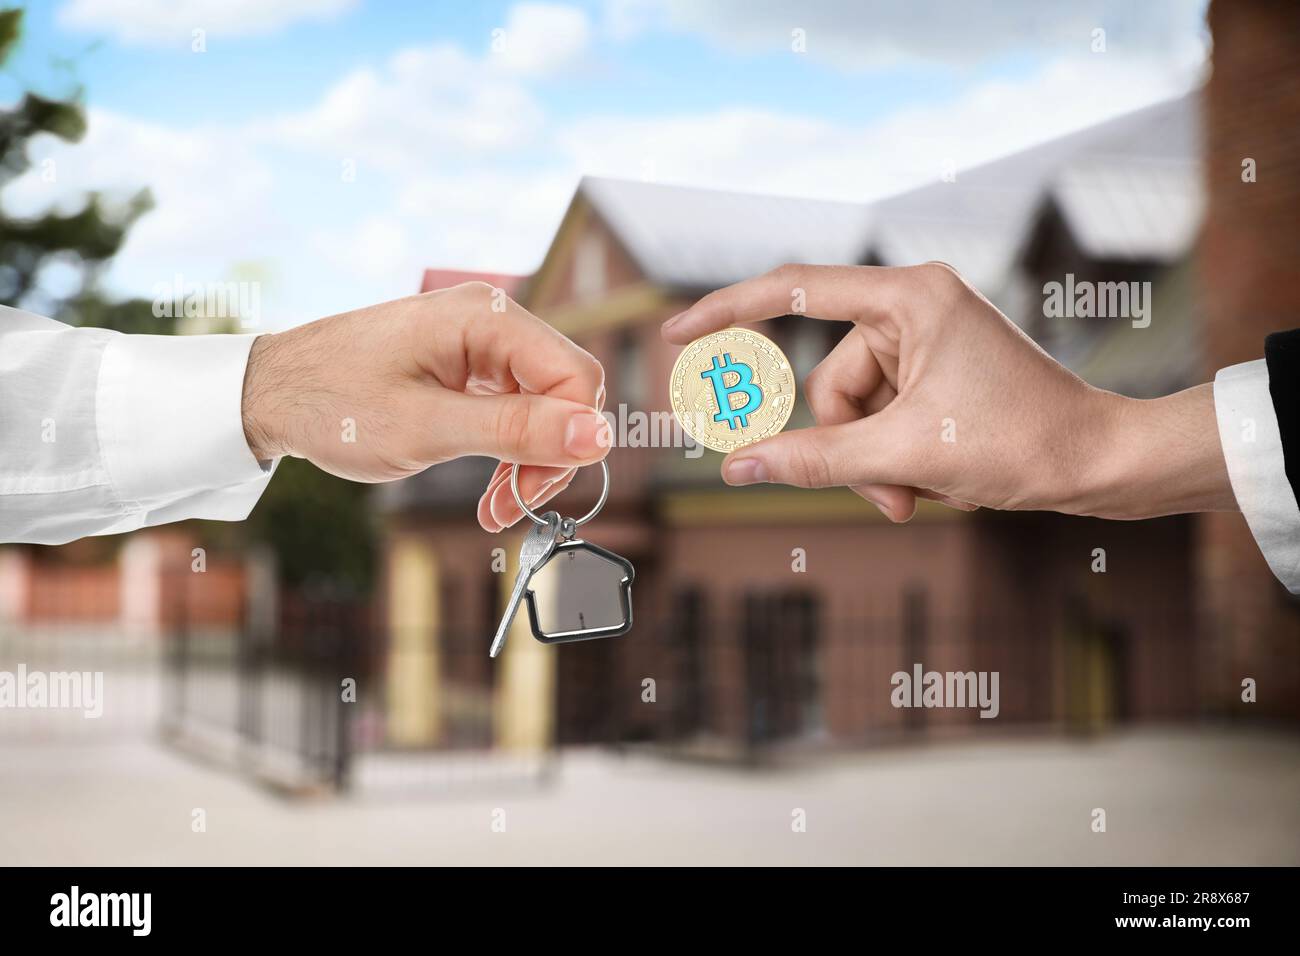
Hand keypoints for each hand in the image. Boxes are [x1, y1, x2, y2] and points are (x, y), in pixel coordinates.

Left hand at [241, 282, 609, 530]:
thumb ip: (515, 431)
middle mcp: (490, 318)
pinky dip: (507, 450)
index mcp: (486, 316)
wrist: (268, 392)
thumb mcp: (427, 429)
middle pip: (565, 392)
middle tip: (510, 507)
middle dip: (548, 456)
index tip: (535, 493)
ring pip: (542, 405)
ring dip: (528, 461)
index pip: (575, 376)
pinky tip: (489, 487)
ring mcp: (478, 340)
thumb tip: (597, 437)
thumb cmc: (333, 403)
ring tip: (495, 508)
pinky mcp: (465, 364)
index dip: (570, 440)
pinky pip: (512, 407)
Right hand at [662, 263, 1234, 520]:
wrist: (1103, 463)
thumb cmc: (1023, 442)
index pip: (793, 289)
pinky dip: (894, 458)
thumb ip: (812, 460)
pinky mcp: (937, 373)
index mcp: (909, 297)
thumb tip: (736, 468)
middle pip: (828, 381)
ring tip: (920, 495)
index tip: (677, 336)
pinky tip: (936, 482)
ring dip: (875, 463)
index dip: (725, 311)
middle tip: (890, 493)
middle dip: (849, 446)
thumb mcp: (905, 455)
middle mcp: (914, 307)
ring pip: (853, 411)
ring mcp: (926, 342)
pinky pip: (881, 418)